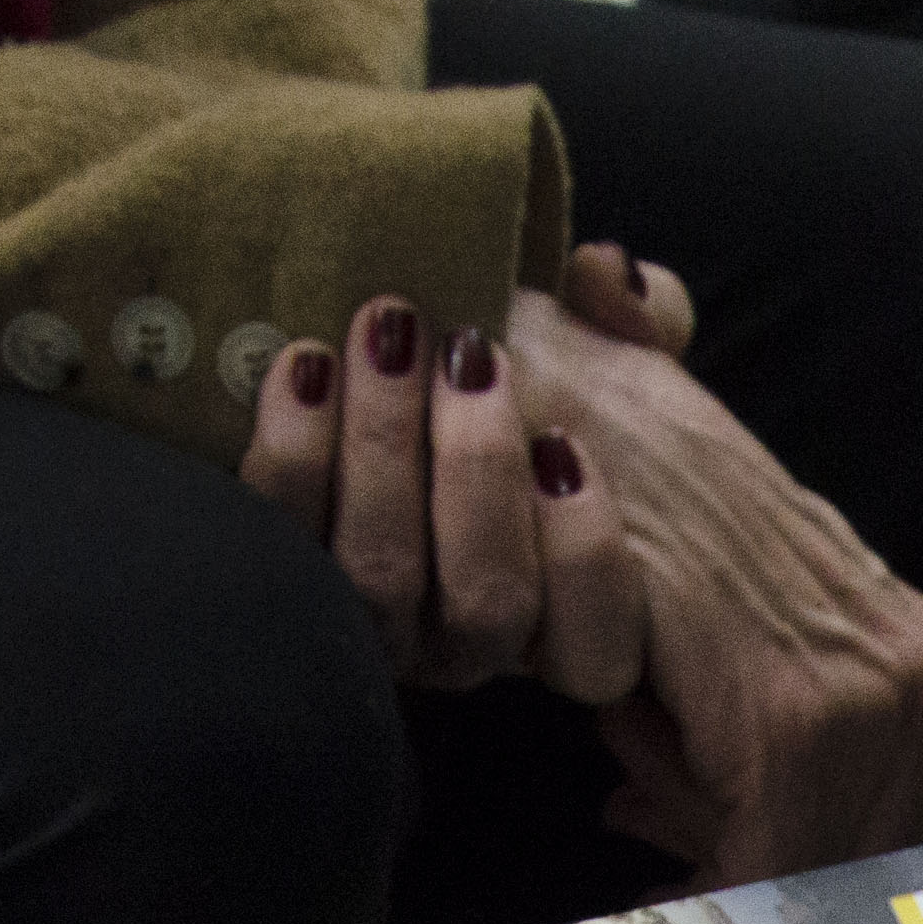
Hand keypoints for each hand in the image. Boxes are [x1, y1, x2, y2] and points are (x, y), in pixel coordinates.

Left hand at [241, 295, 642, 695]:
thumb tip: (609, 276)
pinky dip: (296, 456)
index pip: (598, 647)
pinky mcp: (289, 580)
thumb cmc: (505, 378)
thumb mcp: (597, 350)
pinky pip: (286, 541)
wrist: (368, 380)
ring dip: (385, 447)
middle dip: (479, 473)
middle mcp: (470, 642)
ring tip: (388, 333)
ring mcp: (376, 625)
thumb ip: (636, 319)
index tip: (564, 444)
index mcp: (561, 609)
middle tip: (468, 354)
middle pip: (489, 603)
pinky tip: (307, 366)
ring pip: (383, 576)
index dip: (586, 560)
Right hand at [498, 287, 922, 882]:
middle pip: (885, 866)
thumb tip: (746, 883)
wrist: (572, 425)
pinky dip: (714, 896)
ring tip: (656, 891)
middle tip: (692, 916)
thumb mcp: (728, 651)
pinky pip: (768, 858)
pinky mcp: (787, 715)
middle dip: (794, 913)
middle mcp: (914, 678)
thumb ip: (757, 759)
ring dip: (735, 896)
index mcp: (918, 661)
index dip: (859, 904)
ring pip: (824, 870)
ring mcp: (864, 695)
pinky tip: (657, 897)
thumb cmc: (639, 526)